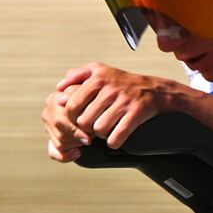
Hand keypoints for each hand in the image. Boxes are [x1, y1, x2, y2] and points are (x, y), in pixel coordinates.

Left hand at [42, 62, 164, 161]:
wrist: (153, 90)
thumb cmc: (121, 81)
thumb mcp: (99, 70)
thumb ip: (76, 76)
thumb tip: (59, 92)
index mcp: (97, 79)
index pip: (73, 105)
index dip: (73, 117)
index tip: (79, 119)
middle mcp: (109, 89)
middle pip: (85, 121)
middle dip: (88, 127)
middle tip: (94, 125)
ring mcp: (123, 102)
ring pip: (99, 131)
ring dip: (101, 135)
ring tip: (105, 129)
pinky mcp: (135, 114)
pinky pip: (116, 138)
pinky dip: (113, 142)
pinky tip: (115, 137)